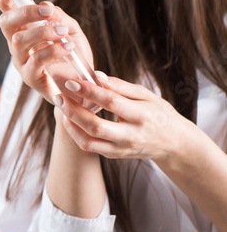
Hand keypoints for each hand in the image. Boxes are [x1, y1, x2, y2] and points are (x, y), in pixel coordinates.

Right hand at [0, 0, 94, 103]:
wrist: (83, 85)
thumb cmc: (74, 56)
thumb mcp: (71, 30)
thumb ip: (59, 17)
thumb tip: (46, 5)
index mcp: (24, 30)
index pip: (7, 10)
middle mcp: (17, 45)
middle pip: (6, 23)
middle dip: (25, 12)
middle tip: (47, 12)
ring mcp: (21, 62)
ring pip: (19, 41)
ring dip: (42, 32)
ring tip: (62, 32)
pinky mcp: (31, 79)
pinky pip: (35, 61)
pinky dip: (52, 51)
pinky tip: (67, 47)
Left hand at [53, 75, 194, 161]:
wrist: (173, 144)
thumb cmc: (159, 113)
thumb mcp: (146, 94)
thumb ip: (121, 86)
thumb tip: (96, 75)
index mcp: (141, 115)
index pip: (111, 102)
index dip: (89, 91)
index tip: (72, 81)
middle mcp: (130, 135)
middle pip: (95, 126)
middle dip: (73, 111)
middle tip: (58, 96)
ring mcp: (121, 149)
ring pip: (88, 142)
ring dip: (70, 125)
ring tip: (61, 108)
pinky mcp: (114, 156)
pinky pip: (90, 147)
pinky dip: (76, 133)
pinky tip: (70, 119)